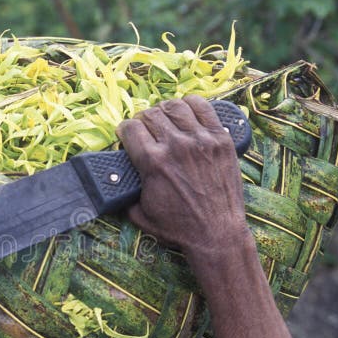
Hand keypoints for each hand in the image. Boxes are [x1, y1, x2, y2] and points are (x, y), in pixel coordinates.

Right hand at [116, 95, 249, 260]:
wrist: (216, 233)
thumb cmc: (178, 227)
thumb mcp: (140, 215)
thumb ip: (125, 194)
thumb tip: (117, 180)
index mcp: (152, 162)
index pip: (130, 127)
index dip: (125, 132)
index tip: (127, 137)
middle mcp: (176, 145)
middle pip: (151, 114)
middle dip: (143, 121)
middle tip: (146, 132)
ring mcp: (200, 140)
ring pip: (175, 106)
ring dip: (165, 111)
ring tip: (165, 121)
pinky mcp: (220, 139)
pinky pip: (204, 107)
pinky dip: (191, 104)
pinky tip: (186, 113)